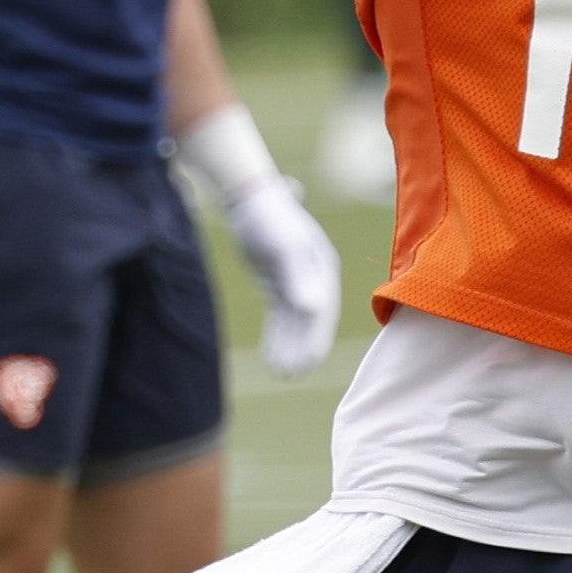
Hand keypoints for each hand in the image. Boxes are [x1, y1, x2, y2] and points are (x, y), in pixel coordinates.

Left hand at [225, 175, 344, 376]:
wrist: (248, 197)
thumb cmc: (269, 218)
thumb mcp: (284, 248)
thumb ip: (299, 278)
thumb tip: (313, 309)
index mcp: (323, 268)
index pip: (323, 310)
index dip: (317, 337)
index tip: (309, 363)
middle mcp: (315, 276)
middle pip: (311, 320)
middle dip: (302, 347)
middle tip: (290, 375)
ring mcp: (297, 280)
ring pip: (294, 321)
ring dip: (289, 345)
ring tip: (279, 372)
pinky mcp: (279, 282)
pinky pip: (280, 315)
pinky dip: (276, 334)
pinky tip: (269, 354)